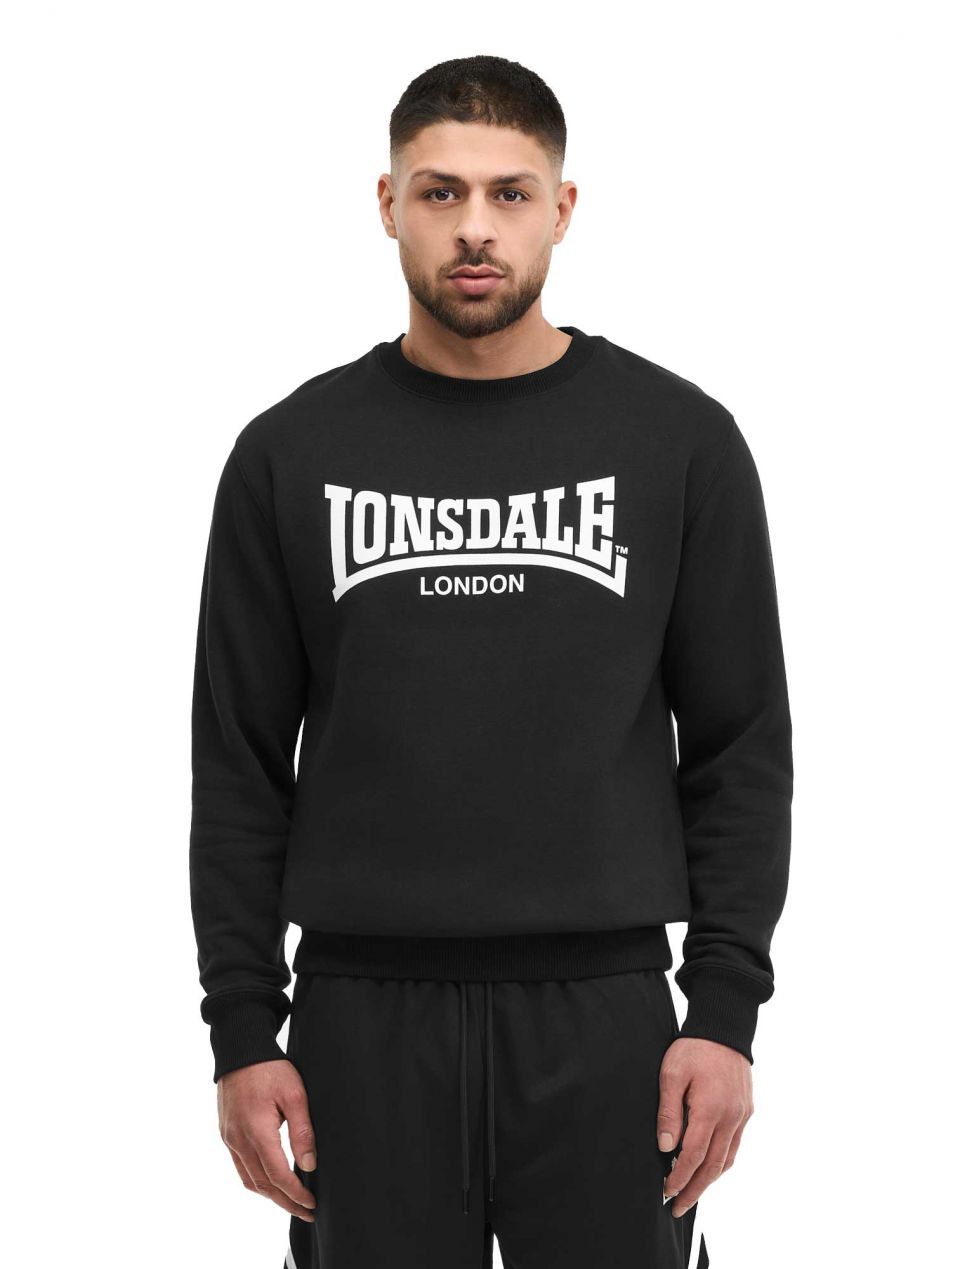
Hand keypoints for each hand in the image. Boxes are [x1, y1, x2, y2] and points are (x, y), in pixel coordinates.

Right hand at [217, 1059, 317, 1221]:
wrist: (240, 1050)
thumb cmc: (270, 1068)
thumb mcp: (295, 1095)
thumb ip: (302, 1131)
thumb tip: (309, 1165)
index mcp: (257, 1131)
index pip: (278, 1175)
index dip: (296, 1194)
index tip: (312, 1203)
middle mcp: (238, 1140)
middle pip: (262, 1185)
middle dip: (286, 1202)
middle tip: (306, 1212)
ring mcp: (229, 1138)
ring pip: (249, 1179)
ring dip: (270, 1195)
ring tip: (291, 1202)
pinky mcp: (226, 1133)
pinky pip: (240, 1167)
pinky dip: (257, 1180)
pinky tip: (271, 1182)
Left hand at [656, 1037, 753, 1217]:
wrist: (724, 1028)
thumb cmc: (693, 1049)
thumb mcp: (672, 1074)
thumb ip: (669, 1112)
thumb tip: (665, 1148)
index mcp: (710, 1110)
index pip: (694, 1156)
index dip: (679, 1178)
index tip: (666, 1192)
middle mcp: (731, 1118)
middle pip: (713, 1166)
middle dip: (695, 1190)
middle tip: (678, 1208)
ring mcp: (742, 1116)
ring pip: (727, 1159)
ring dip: (709, 1180)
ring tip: (692, 1194)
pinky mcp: (746, 1111)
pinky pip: (735, 1145)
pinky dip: (722, 1162)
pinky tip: (709, 1168)